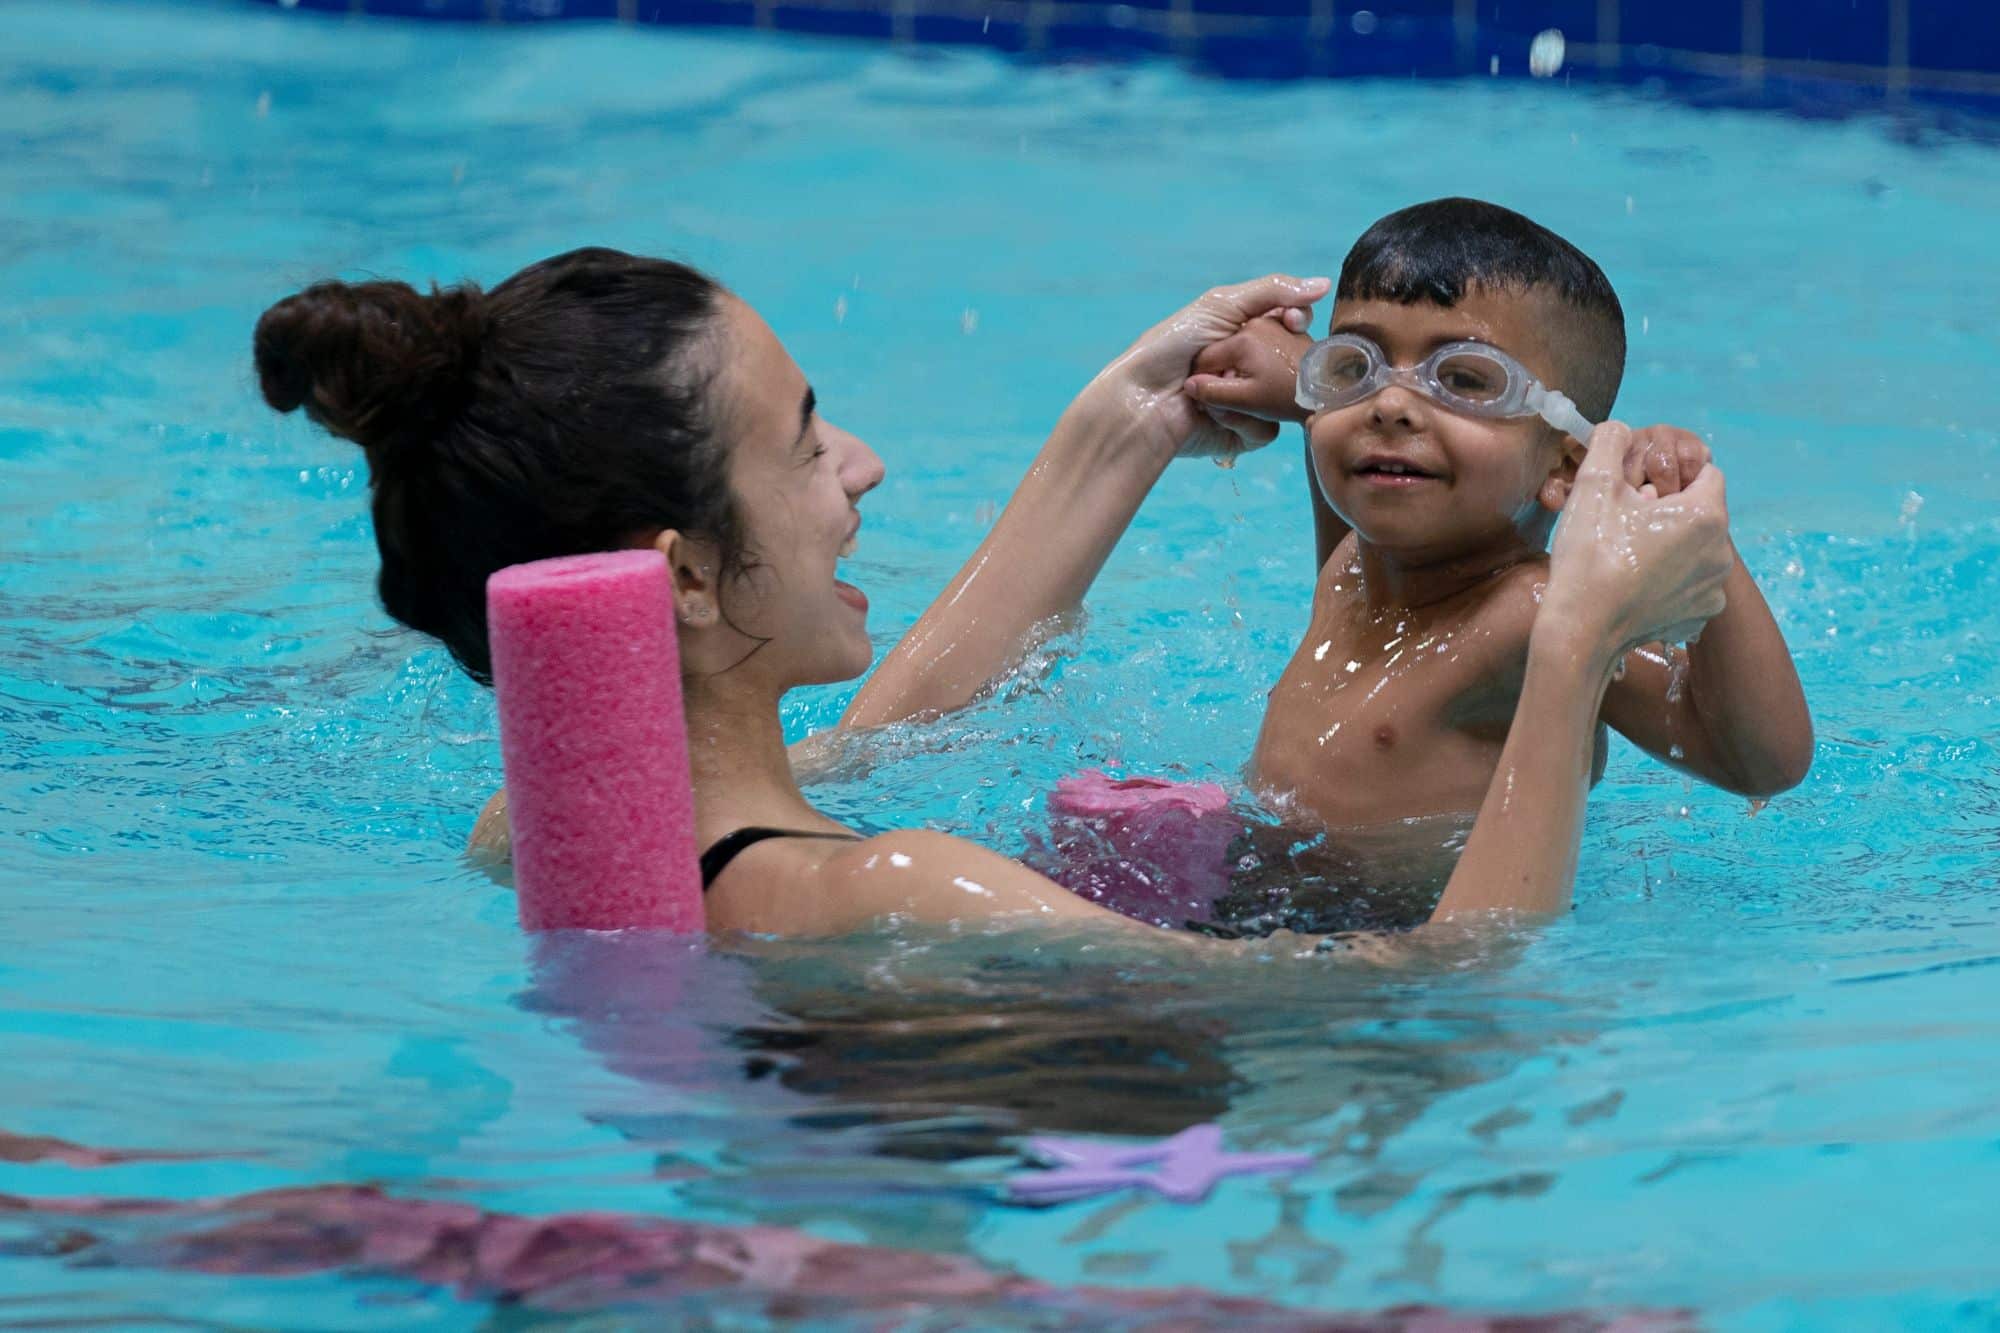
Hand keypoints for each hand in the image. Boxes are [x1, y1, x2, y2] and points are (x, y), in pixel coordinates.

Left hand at [1084, 274, 1328, 461]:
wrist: (1142, 397)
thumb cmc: (1171, 346)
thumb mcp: (1220, 305)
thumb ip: (1272, 291)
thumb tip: (1324, 285)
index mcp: (1246, 335)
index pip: (1293, 326)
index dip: (1297, 323)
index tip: (1294, 322)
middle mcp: (1250, 368)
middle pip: (1293, 363)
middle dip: (1272, 359)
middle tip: (1244, 357)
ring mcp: (1248, 403)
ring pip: (1283, 400)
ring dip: (1248, 390)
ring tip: (1216, 383)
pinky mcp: (1241, 435)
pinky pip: (1267, 431)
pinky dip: (1241, 419)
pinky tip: (1213, 413)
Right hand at [1541, 422, 1733, 660]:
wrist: (1581, 628)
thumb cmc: (1589, 556)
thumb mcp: (1593, 486)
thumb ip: (1610, 443)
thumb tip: (1619, 428)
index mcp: (1705, 514)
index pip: (1706, 473)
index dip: (1672, 477)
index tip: (1640, 494)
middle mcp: (1721, 552)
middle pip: (1703, 512)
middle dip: (1671, 512)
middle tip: (1627, 526)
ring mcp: (1713, 587)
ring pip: (1698, 548)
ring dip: (1673, 545)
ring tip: (1630, 557)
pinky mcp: (1700, 614)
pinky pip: (1692, 583)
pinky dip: (1672, 580)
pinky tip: (1639, 586)